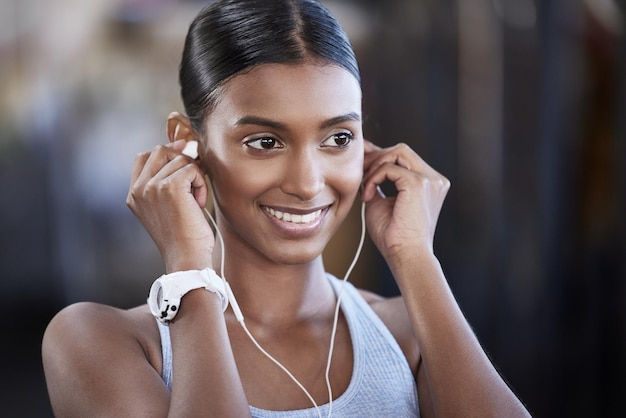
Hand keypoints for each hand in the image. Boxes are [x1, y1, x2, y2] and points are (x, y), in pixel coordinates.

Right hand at [126, 140, 213, 271]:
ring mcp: (153, 186)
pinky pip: (192, 168)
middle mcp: (139, 188)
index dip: (165, 151)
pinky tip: (198, 202)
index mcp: (134, 194)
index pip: (143, 157)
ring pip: (181, 160)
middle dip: (182, 160)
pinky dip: (201, 184)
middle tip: (193, 182)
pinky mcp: (170, 186)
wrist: (186, 257)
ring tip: (194, 201)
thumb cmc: (182, 236)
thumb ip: (164, 182)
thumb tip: (181, 148)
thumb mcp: (165, 208)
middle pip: (161, 151)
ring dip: (195, 177)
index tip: (182, 153)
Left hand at [361, 140, 449, 259]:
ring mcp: (429, 180)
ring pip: (397, 152)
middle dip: (375, 157)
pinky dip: (373, 178)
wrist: (405, 256)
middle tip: (358, 173)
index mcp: (429, 184)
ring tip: (364, 187)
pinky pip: (389, 167)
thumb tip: (363, 166)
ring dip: (374, 166)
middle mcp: (433, 179)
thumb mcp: (380, 203)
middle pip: (401, 150)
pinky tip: (368, 196)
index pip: (403, 158)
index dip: (380, 156)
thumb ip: (376, 182)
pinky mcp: (418, 183)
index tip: (360, 161)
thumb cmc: (393, 237)